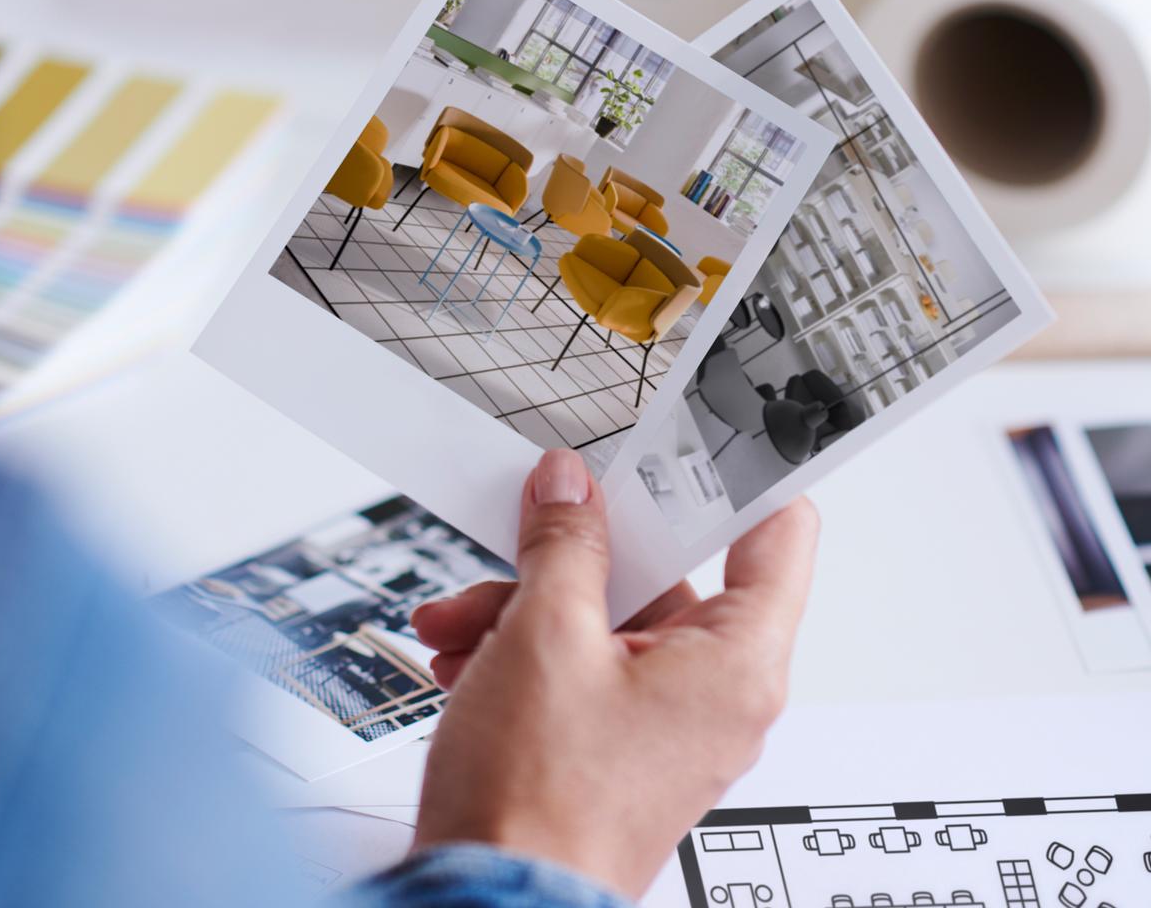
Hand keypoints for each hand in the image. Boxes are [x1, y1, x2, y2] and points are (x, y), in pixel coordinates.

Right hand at [411, 450, 818, 898]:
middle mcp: (712, 693)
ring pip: (606, 618)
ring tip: (461, 619)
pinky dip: (522, 649)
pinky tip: (464, 656)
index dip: (740, 474)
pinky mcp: (613, 743)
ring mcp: (661, 722)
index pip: (777, 533)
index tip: (705, 430)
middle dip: (574, 553)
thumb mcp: (544, 636)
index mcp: (734, 663)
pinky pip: (580, 663)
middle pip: (663, 572)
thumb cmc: (539, 808)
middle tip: (527, 531)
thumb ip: (564, 544)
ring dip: (526, 603)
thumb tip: (570, 490)